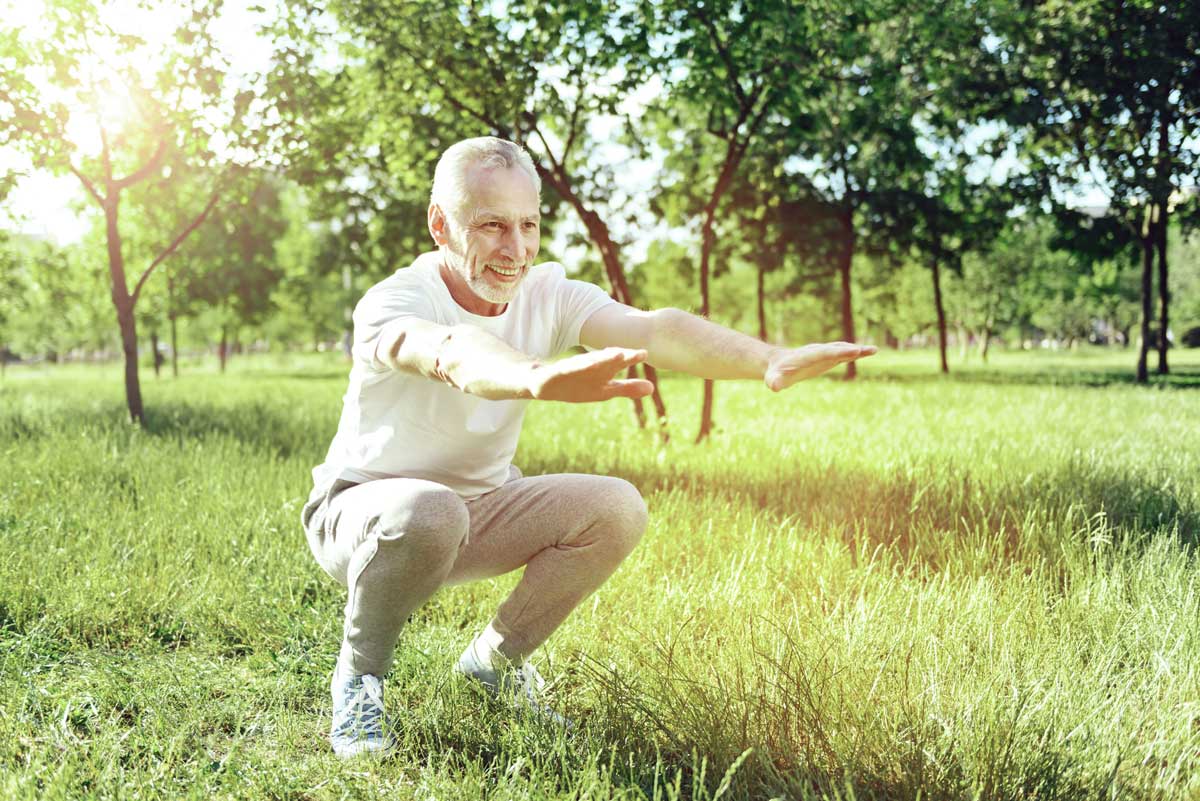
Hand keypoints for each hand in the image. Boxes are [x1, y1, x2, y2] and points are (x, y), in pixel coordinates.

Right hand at [528, 347, 653, 401]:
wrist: (543, 384)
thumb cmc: (578, 385)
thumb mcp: (605, 390)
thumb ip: (627, 388)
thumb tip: (652, 388)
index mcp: (602, 370)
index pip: (618, 363)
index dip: (630, 358)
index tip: (643, 354)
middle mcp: (589, 366)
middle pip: (603, 360)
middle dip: (615, 356)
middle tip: (626, 353)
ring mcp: (573, 368)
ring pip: (586, 363)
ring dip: (596, 359)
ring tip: (608, 356)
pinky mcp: (557, 372)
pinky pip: (566, 369)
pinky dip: (572, 368)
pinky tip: (575, 366)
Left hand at [763, 342, 877, 390]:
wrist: (778, 362)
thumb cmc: (776, 373)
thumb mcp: (773, 379)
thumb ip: (774, 381)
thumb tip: (773, 387)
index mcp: (806, 356)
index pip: (824, 353)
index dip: (837, 352)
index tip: (852, 351)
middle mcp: (817, 352)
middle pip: (836, 349)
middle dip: (850, 350)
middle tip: (867, 350)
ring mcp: (824, 353)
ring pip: (842, 349)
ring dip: (857, 350)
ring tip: (873, 350)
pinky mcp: (829, 357)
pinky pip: (844, 353)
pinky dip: (856, 352)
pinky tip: (869, 351)